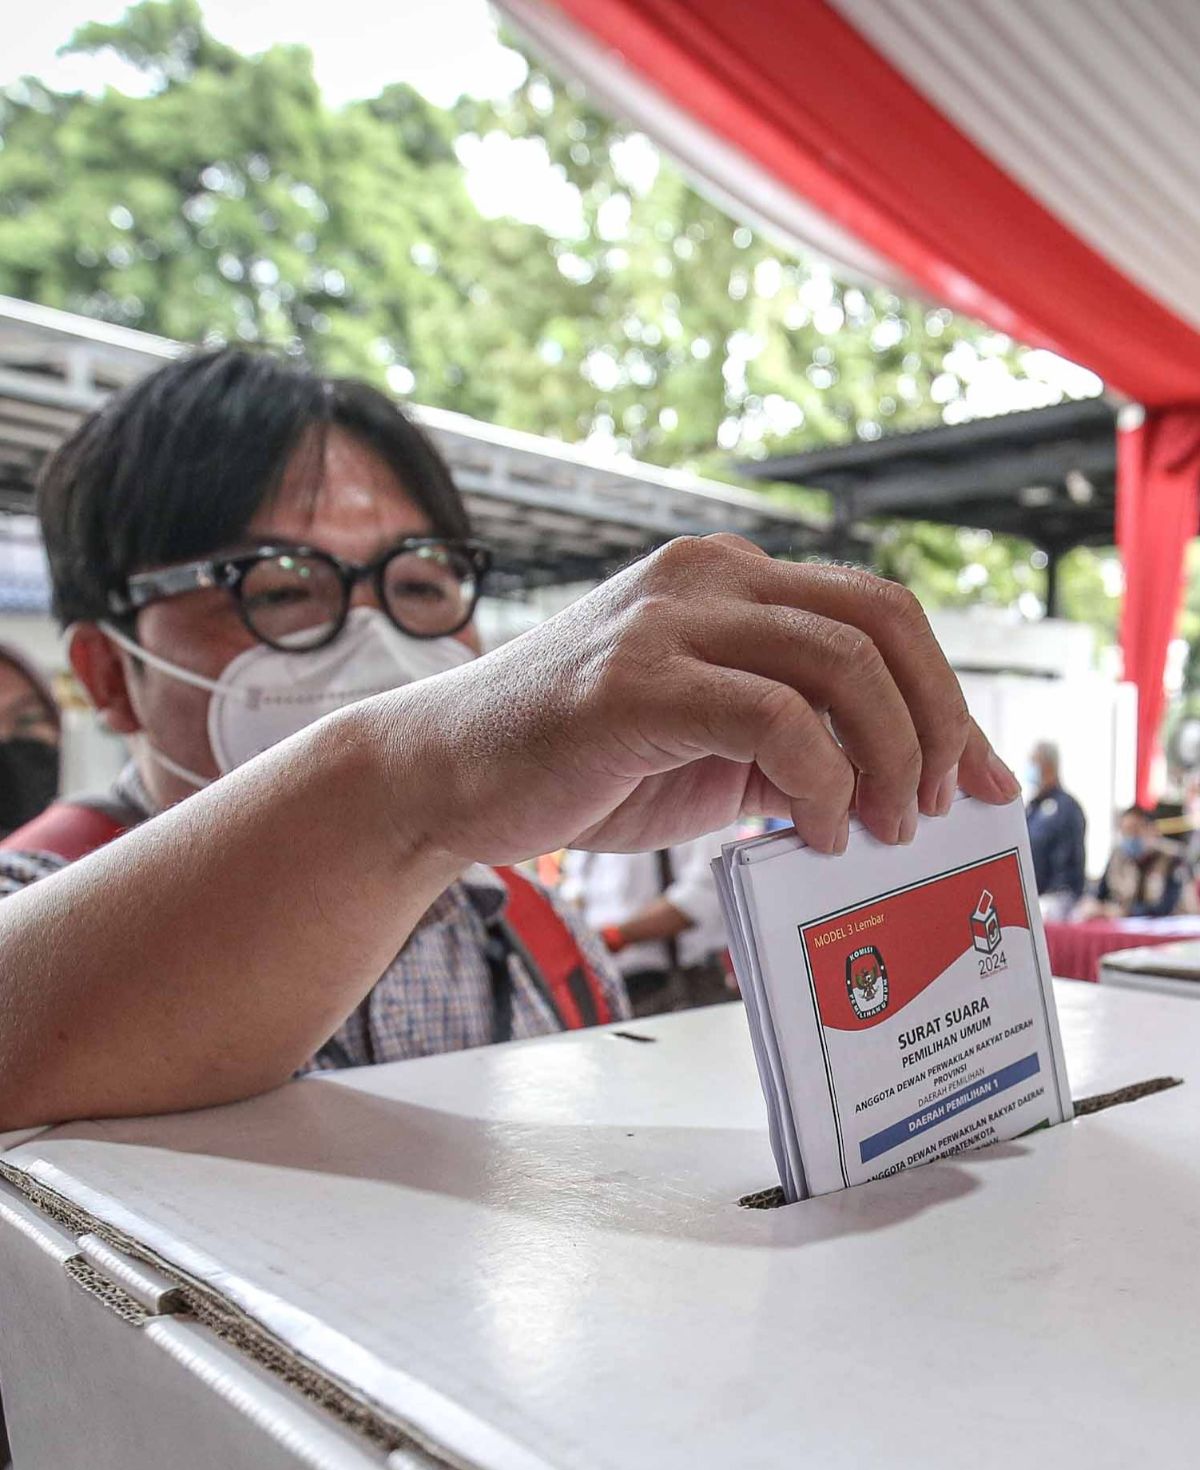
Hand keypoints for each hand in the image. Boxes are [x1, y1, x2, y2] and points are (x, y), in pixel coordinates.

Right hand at [384, 535, 1018, 866]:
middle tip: (936, 807)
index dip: (948, 695)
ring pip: (841, 665)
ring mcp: (670, 621)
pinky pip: (776, 720)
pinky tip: (816, 831)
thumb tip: (906, 785)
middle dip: (936, 722)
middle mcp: (709, 576)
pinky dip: (822, 783)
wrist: (448, 777)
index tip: (978, 779)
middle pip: (882, 622)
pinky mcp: (637, 682)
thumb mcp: (711, 747)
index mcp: (731, 580)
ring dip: (889, 757)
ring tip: (881, 829)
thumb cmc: (577, 765)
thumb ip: (798, 746)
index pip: (880, 612)